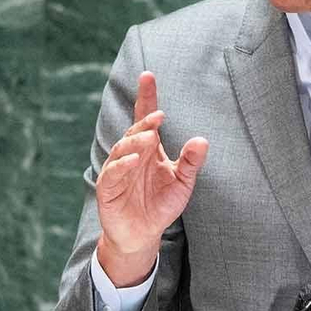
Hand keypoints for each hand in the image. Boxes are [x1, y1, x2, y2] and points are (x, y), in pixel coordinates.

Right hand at [95, 71, 208, 285]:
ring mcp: (117, 170)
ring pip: (123, 149)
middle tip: (159, 115)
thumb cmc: (160, 205)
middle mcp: (131, 154)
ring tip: (150, 136)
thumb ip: (191, 162)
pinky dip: (123, 165)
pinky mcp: (108, 188)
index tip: (148, 75)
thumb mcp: (182, 183)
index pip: (145, 117)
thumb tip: (202, 140)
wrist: (142, 235)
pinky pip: (113, 173)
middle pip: (135, 131)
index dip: (146, 97)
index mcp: (148, 149)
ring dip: (136, 141)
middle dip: (145, 121)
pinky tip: (134, 160)